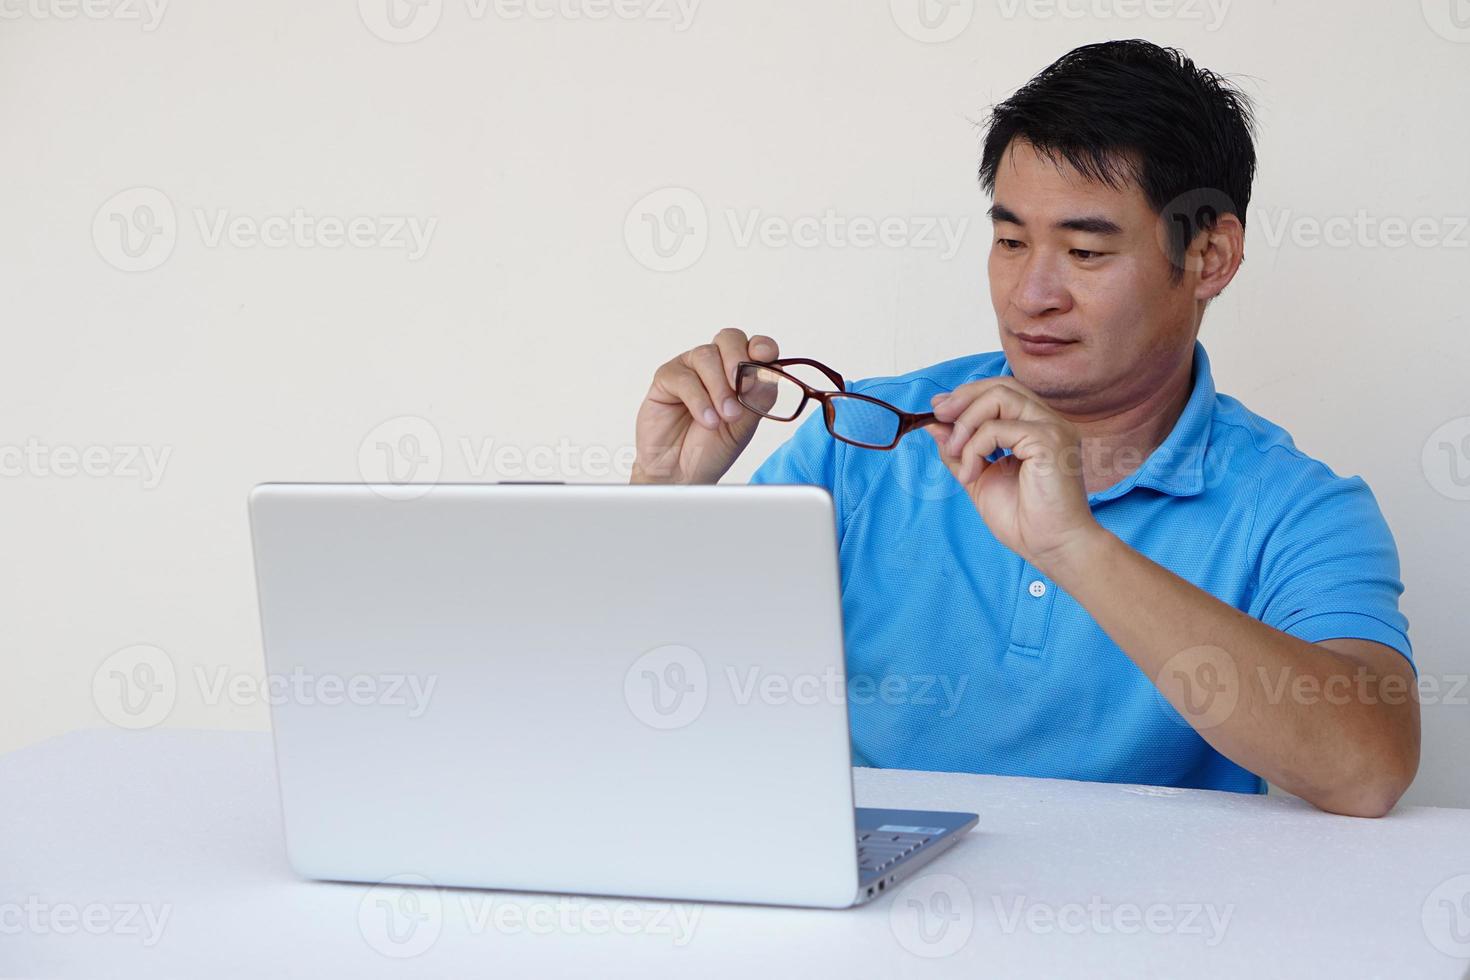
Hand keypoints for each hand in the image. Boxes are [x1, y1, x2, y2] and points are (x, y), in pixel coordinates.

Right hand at [632, 329, 778, 484]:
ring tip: (726, 417)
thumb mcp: (745, 425)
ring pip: (706, 356)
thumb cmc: (712, 448)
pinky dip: (699, 400)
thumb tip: (769, 371)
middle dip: (738, 359)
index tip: (765, 357)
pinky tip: (707, 420)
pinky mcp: (666, 379)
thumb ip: (757, 397)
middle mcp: (715, 365)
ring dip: (719, 388)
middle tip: (742, 388)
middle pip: (729, 338)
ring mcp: (689, 369)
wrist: (682, 473)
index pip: (754, 346)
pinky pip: (683, 378)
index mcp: (739, 372)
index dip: (761, 346)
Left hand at [923, 378, 1100, 572]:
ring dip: (966, 423)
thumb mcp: (979, 478)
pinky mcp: (1049, 441)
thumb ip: (960, 451)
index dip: (967, 395)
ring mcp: (1053, 428)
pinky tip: (971, 474)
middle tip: (938, 417)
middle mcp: (1049, 422)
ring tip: (956, 454)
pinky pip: (997, 429)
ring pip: (1000, 397)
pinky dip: (974, 448)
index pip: (1003, 390)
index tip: (938, 410)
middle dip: (963, 398)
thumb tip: (935, 425)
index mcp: (1037, 428)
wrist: (1051, 547)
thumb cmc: (1024, 519)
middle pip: (1002, 385)